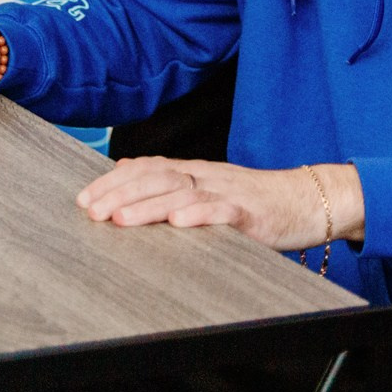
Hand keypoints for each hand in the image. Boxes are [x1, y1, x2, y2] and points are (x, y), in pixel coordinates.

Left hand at [77, 157, 364, 251]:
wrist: (308, 200)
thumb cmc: (257, 203)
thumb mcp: (209, 192)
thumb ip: (172, 186)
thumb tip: (128, 178)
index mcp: (194, 172)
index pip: (146, 168)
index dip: (112, 181)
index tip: (83, 198)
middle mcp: (206, 176)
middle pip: (156, 178)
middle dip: (119, 193)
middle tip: (90, 211)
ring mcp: (228, 192)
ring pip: (182, 193)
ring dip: (148, 205)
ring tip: (120, 219)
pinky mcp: (251, 212)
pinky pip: (223, 212)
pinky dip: (199, 215)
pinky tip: (179, 222)